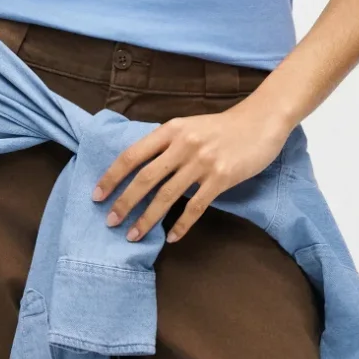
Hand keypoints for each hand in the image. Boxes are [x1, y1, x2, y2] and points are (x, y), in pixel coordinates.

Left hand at [93, 96, 292, 244]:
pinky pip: (196, 206)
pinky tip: (171, 237)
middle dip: (124, 202)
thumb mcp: (188, 127)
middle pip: (145, 178)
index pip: (132, 155)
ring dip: (147, 218)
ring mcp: (203, 162)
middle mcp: (183, 145)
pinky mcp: (222, 177)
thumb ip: (166, 144)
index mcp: (171, 130)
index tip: (97, 195)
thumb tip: (140, 170)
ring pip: (167, 195)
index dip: (112, 177)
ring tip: (133, 235)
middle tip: (110, 221)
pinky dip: (181, 224)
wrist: (261, 121)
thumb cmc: (222, 127)